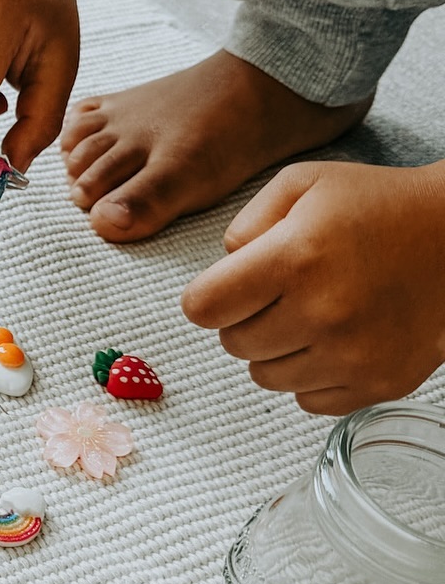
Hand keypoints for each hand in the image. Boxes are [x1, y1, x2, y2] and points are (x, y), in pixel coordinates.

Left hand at [180, 160, 444, 414]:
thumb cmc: (377, 206)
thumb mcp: (304, 183)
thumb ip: (246, 223)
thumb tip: (222, 270)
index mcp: (295, 258)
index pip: (204, 307)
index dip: (207, 296)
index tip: (227, 288)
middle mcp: (323, 313)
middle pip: (232, 344)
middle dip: (244, 319)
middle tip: (280, 294)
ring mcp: (353, 355)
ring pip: (266, 376)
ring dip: (277, 349)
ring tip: (312, 313)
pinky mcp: (379, 383)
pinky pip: (308, 400)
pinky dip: (312, 375)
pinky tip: (336, 340)